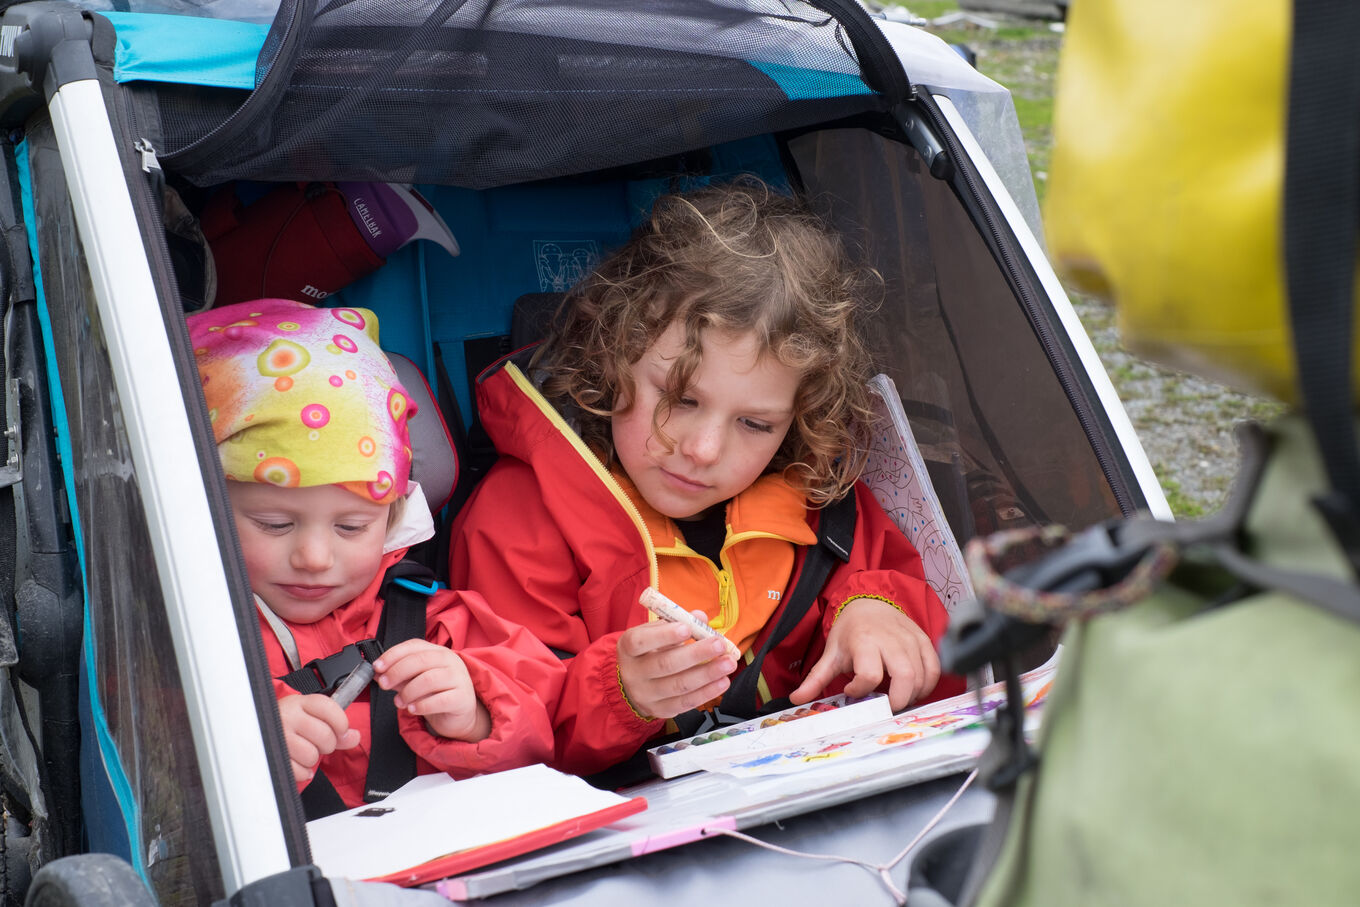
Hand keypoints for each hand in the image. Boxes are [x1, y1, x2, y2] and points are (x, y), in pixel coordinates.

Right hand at [277, 693, 359, 784]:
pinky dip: (303, 772)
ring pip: (312, 755)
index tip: (341, 730)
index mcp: (300, 702)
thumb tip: (354, 737)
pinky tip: (299, 763)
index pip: (329, 708)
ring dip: (313, 758)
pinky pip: (299, 771)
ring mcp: (279, 737)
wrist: (256, 730)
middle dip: (327, 744)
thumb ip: (336, 725)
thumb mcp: (311, 716)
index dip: (341, 722)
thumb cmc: (289, 723)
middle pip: (325, 735)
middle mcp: (288, 717)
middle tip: (318, 743)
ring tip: (305, 752)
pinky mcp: (273, 756)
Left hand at [374, 639, 490, 742]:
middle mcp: (451, 661)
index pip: (414, 645)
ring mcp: (459, 678)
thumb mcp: (414, 682)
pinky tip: (412, 709)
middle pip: (420, 660)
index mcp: (438, 652)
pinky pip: (439, 700)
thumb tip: (376, 673)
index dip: (393, 655)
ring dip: (408, 692)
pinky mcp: (462, 698)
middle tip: (383, 684)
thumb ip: (398, 676)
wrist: (459, 715)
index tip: (377, 667)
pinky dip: (421, 705)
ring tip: (399, 702)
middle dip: (396, 672)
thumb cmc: (436, 694)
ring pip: (428, 680)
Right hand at [616, 614, 737, 719]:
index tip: (688, 629)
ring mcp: (646, 695)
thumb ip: (677, 622)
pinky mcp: (660, 710)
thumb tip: (701, 617)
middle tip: (720, 645)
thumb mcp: (655, 633)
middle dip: (696, 654)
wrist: (633, 684)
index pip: (641, 642)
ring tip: (729, 663)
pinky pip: (686, 703)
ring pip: (679, 685)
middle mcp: (633, 673)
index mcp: (628, 648)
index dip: (664, 635)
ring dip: (707, 674)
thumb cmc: (649, 651)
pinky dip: (707, 692)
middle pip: (665, 664)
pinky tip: (722, 682)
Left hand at [789, 598, 940, 710]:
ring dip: (912, 695)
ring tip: (896, 698)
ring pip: (922, 676)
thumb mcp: (832, 653)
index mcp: (865, 641)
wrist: (869, 603)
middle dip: (897, 700)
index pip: (869, 675)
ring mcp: (911, 640)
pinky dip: (927, 685)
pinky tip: (913, 690)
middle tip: (885, 707)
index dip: (860, 690)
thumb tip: (796, 699)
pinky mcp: (924, 641)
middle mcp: (891, 639)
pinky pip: (934, 668)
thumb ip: (816, 678)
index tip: (851, 690)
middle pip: (905, 677)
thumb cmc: (851, 631)